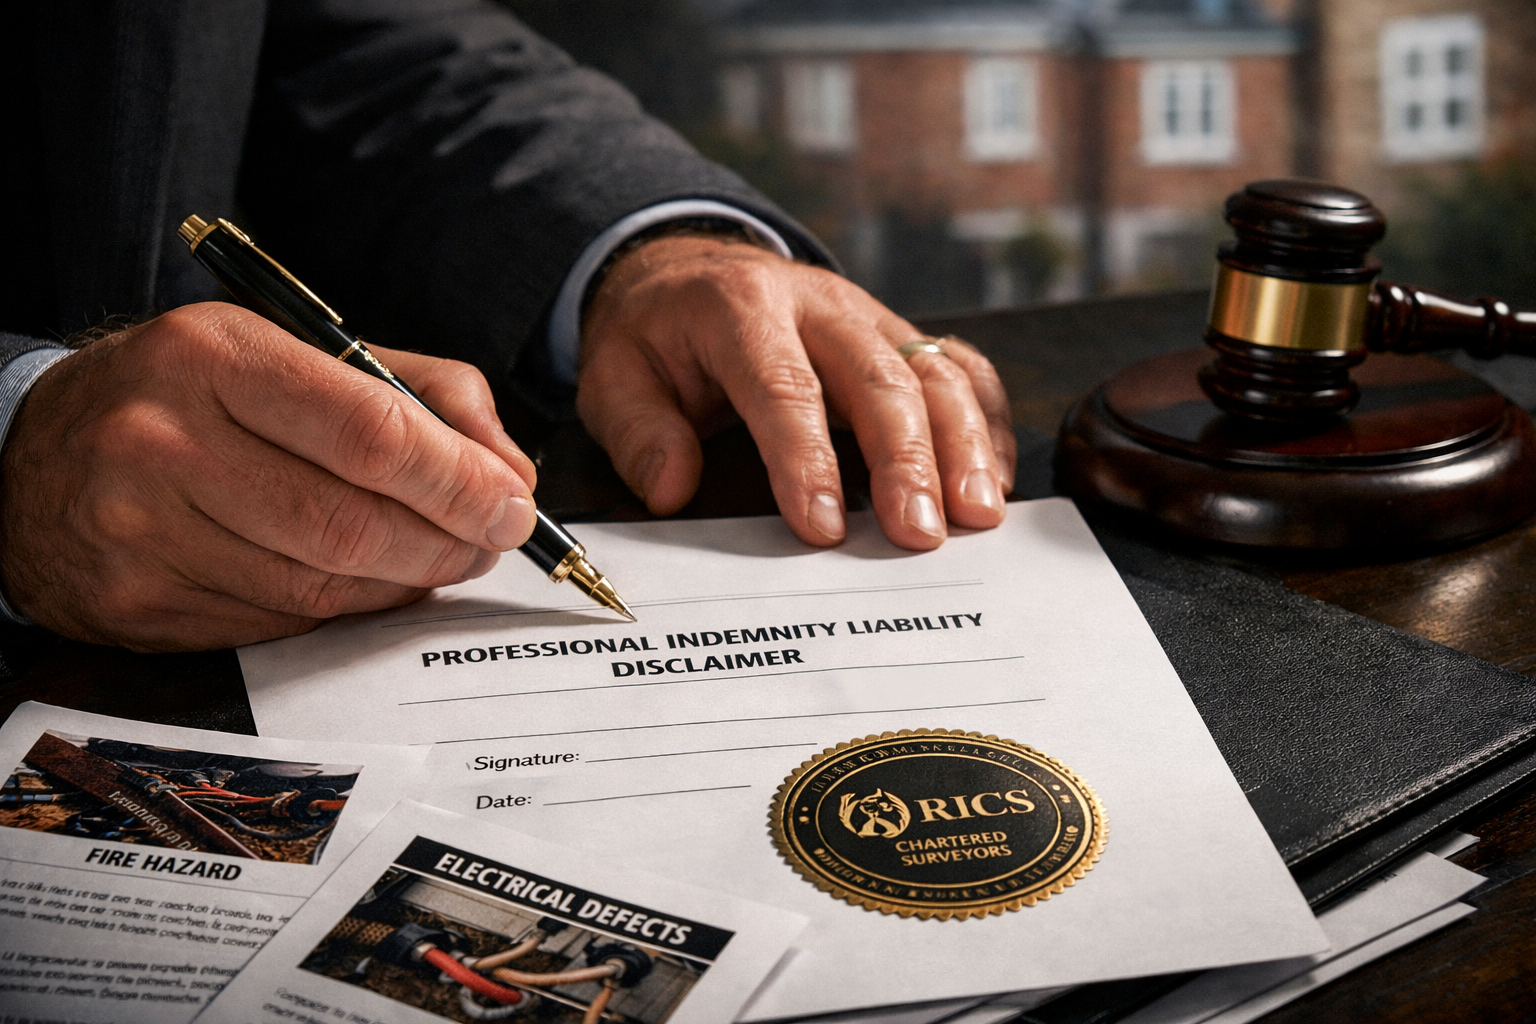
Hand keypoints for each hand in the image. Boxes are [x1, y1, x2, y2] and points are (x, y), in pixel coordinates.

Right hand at [0, 302, 537, 650]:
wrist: (37, 454)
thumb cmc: (194, 397)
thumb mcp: (297, 354)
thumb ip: (420, 395)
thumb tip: (509, 472)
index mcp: (214, 356)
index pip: (369, 431)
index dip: (458, 480)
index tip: (512, 505)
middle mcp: (164, 441)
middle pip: (351, 523)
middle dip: (447, 542)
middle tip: (491, 541)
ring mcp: (142, 531)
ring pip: (321, 588)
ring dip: (406, 584)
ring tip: (439, 559)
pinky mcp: (138, 605)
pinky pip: (281, 625)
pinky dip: (345, 612)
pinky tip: (365, 585)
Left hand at [577, 235, 1014, 548]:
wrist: (690, 272)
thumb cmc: (658, 337)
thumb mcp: (614, 375)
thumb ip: (639, 432)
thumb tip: (672, 488)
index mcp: (739, 306)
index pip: (782, 385)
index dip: (806, 459)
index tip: (823, 528)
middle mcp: (818, 303)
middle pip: (878, 378)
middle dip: (907, 461)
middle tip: (919, 537)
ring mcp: (869, 316)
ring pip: (934, 372)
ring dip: (962, 445)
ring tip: (976, 517)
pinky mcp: (900, 336)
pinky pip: (960, 368)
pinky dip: (986, 421)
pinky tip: (991, 481)